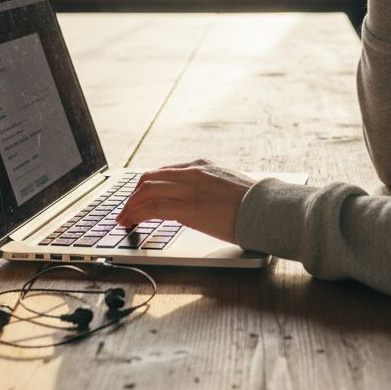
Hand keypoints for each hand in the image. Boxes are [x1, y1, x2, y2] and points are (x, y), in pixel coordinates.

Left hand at [115, 159, 254, 242]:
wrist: (268, 207)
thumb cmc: (255, 203)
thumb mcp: (229, 187)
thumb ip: (212, 189)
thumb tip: (205, 202)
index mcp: (202, 166)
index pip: (164, 172)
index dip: (147, 186)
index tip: (140, 197)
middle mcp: (192, 173)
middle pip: (149, 178)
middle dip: (133, 195)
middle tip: (126, 209)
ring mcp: (189, 189)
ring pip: (146, 191)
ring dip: (130, 206)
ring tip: (123, 219)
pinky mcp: (187, 208)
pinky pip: (152, 208)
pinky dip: (136, 214)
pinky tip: (130, 222)